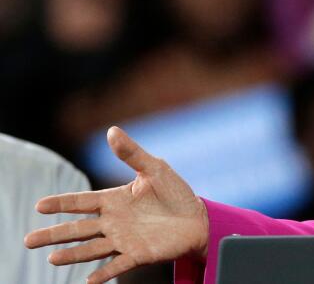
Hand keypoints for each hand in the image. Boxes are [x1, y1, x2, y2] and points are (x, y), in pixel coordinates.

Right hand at [23, 126, 209, 283]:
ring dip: (72, 255)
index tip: (39, 205)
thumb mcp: (155, 169)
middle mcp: (113, 222)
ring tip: (52, 259)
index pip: (81, 202)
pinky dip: (104, 273)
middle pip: (78, 229)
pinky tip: (89, 280)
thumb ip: (132, 153)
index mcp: (114, 200)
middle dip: (53, 234)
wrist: (198, 218)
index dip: (61, 203)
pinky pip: (118, 265)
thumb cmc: (175, 194)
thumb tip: (112, 130)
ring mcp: (124, 240)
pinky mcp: (138, 254)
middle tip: (28, 240)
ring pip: (92, 249)